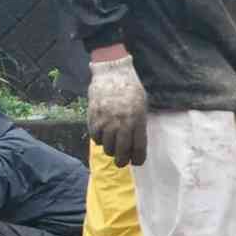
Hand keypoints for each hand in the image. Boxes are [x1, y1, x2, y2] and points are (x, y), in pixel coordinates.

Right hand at [88, 52, 147, 167]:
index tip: (136, 161)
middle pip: (121, 153)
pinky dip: (99, 140)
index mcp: (137, 121)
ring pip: (107, 148)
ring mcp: (106, 122)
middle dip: (122, 161)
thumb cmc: (130, 89)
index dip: (138, 159)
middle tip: (122, 162)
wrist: (112, 73)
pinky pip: (96, 138)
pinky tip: (103, 134)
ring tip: (113, 145)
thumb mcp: (141, 106)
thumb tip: (136, 145)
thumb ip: (139, 125)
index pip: (139, 148)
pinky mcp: (94, 119)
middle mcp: (122, 124)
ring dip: (111, 150)